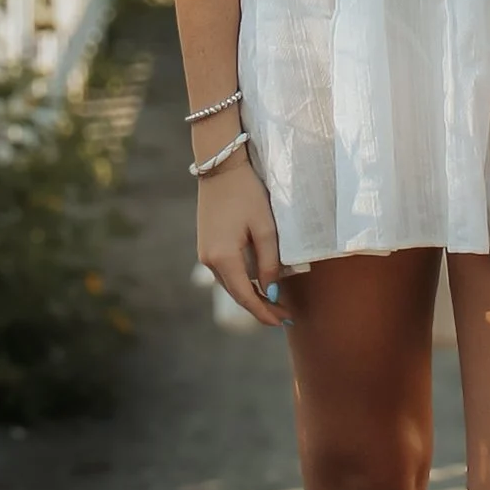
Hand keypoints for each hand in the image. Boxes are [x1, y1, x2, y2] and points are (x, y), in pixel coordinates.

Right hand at [198, 151, 288, 325]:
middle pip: (237, 293)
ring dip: (251, 295)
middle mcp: (209, 260)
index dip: (264, 312)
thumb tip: (270, 292)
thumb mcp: (266, 228)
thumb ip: (269, 262)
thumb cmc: (247, 193)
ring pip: (231, 284)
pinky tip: (258, 283)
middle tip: (284, 316)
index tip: (282, 322)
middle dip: (260, 307)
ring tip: (274, 303)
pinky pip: (226, 272)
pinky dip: (243, 281)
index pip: (246, 295)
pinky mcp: (207, 245)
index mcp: (223, 258)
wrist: (221, 167)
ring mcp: (205, 253)